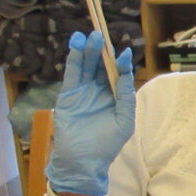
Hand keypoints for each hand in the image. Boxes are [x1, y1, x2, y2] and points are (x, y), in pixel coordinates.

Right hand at [46, 31, 135, 195]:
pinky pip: (72, 74)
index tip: (123, 51)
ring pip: (86, 66)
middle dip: (101, 51)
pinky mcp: (68, 95)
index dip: (119, 62)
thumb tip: (126, 68)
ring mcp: (83, 92)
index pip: (117, 74)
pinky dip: (74, 59)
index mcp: (115, 97)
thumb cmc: (107, 144)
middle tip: (100, 34)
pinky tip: (76, 45)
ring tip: (90, 36)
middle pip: (100, 66)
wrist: (83, 161)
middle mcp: (99, 91)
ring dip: (88, 51)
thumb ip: (126, 95)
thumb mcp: (124, 120)